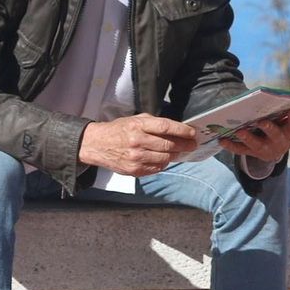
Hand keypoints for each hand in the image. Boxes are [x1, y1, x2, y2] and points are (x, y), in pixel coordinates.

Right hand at [78, 114, 198, 176]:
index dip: (182, 130)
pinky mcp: (134, 170)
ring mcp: (136, 157)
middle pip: (168, 145)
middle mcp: (137, 141)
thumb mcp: (134, 120)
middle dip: (184, 145)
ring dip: (174, 155)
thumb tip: (175, 128)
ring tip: (177, 151)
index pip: (165, 127)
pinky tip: (162, 159)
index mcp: (137, 126)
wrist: (97, 145)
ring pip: (165, 158)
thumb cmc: (118, 130)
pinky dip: (162, 164)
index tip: (192, 133)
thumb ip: (153, 123)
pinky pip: (157, 168)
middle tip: (192, 145)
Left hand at [219, 108, 289, 163]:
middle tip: (261, 121)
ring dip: (248, 138)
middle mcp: (280, 142)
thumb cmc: (284, 130)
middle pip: (275, 136)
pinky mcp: (253, 153)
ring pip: (257, 144)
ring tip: (239, 131)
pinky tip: (222, 140)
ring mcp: (266, 149)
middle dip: (269, 128)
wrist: (275, 150)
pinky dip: (231, 146)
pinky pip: (242, 150)